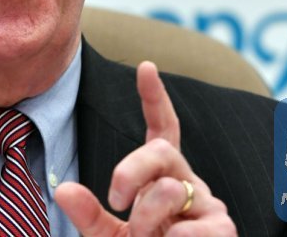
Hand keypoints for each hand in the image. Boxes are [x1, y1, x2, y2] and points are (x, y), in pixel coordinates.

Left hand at [55, 61, 235, 235]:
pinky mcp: (223, 228)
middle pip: (158, 152)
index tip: (145, 66)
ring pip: (169, 190)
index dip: (155, 98)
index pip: (162, 130)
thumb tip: (63, 188)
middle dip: (130, 171)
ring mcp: (208, 204)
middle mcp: (187, 181)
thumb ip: (89, 214)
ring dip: (147, 220)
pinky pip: (188, 226)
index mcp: (162, 177)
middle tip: (116, 199)